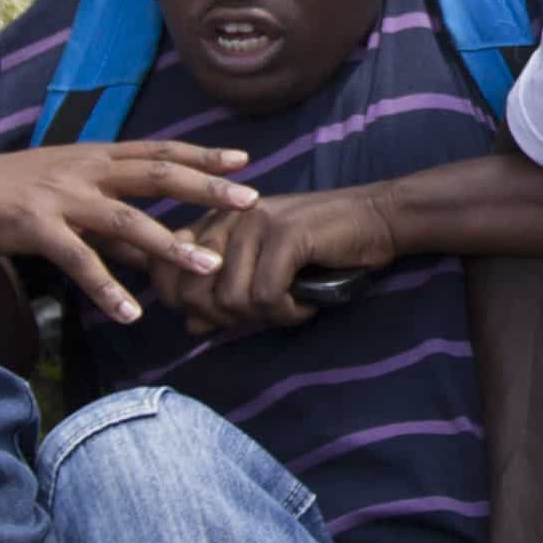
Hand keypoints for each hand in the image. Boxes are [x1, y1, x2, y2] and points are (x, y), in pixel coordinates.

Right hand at [0, 142, 257, 325]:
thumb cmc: (11, 194)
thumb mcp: (66, 195)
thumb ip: (107, 220)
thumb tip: (149, 249)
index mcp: (94, 156)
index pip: (157, 151)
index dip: (200, 156)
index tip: (243, 161)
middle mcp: (84, 169)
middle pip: (155, 174)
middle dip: (204, 186)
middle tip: (248, 199)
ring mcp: (61, 196)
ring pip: (125, 218)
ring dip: (169, 243)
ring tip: (206, 266)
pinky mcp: (35, 225)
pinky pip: (79, 260)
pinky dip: (107, 288)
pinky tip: (130, 313)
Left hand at [167, 183, 397, 333]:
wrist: (376, 219)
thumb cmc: (319, 250)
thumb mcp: (263, 273)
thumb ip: (224, 295)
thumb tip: (191, 326)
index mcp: (213, 221)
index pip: (166, 274)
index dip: (187, 307)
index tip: (224, 316)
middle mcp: (226, 216)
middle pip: (194, 293)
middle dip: (227, 319)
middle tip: (264, 314)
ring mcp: (254, 221)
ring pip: (231, 300)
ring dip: (265, 317)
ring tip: (291, 304)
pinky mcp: (284, 233)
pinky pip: (266, 297)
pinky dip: (289, 312)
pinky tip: (307, 303)